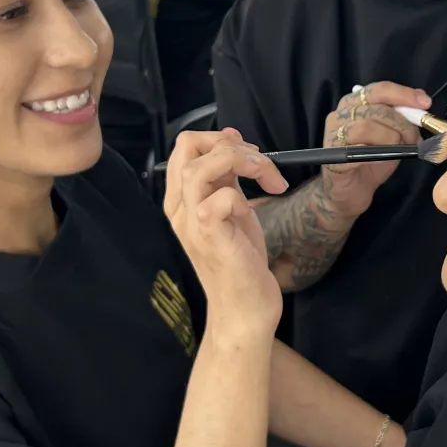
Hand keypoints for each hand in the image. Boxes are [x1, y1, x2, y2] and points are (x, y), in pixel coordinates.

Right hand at [164, 129, 287, 338]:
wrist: (244, 308)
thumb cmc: (240, 261)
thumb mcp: (235, 208)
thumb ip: (229, 175)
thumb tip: (231, 138)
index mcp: (183, 199)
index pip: (186, 145)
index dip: (220, 139)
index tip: (252, 155)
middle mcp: (180, 208)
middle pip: (186, 146)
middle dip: (230, 143)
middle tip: (260, 164)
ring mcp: (191, 222)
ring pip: (200, 168)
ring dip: (242, 162)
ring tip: (266, 178)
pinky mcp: (208, 236)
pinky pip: (222, 198)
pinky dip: (242, 196)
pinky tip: (252, 212)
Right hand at [319, 83, 431, 219]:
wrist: (350, 192)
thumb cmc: (371, 161)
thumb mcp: (392, 137)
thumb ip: (402, 120)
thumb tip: (423, 107)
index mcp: (354, 103)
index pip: (379, 90)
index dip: (404, 95)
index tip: (425, 104)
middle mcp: (340, 114)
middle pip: (376, 108)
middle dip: (402, 122)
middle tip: (415, 138)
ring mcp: (332, 135)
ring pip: (366, 126)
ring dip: (391, 138)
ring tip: (401, 149)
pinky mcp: (332, 157)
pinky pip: (357, 151)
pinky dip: (377, 155)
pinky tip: (384, 160)